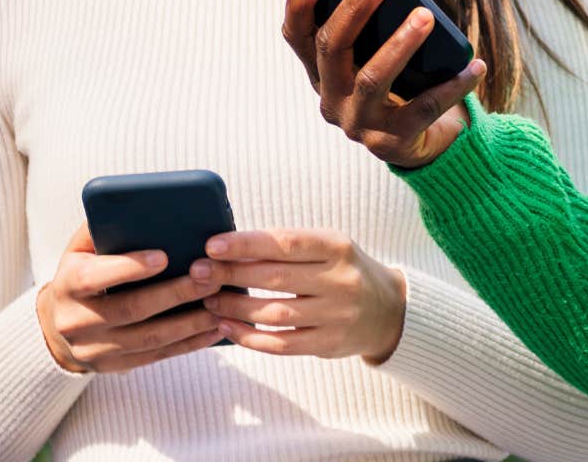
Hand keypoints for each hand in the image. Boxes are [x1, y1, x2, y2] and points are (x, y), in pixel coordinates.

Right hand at [35, 223, 229, 373]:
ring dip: (190, 323)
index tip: (163, 256)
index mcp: (67, 285)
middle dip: (175, 293)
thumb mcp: (81, 249)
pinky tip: (214, 329)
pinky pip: (157, 356)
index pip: (94, 277)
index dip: (129, 268)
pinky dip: (189, 343)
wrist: (56, 325)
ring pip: (149, 337)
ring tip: (220, 304)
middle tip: (210, 277)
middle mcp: (77, 321)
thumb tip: (137, 204)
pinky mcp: (114, 366)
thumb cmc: (82, 273)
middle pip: (131, 309)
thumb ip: (103, 228)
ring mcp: (95, 349)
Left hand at [194, 229, 408, 362]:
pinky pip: (282, 344)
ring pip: (275, 314)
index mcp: (337, 247)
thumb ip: (288, 247)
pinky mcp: (329, 344)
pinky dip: (250, 337)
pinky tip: (227, 327)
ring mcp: (336, 316)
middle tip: (199, 272)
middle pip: (276, 278)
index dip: (247, 244)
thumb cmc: (345, 271)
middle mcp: (340, 281)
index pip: (286, 243)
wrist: (388, 311)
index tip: (213, 245)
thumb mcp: (329, 247)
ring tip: (209, 299)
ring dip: (236, 307)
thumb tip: (230, 248)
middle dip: (231, 274)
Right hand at [282, 0, 484, 168]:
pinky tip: (475, 65)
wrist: (425, 142)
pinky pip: (424, 109)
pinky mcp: (392, 143)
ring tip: (426, 15)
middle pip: (331, 49)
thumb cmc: (403, 83)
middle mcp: (331, 99)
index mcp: (321, 71)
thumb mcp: (381, 54)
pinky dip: (452, 85)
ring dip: (400, 43)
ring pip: (372, 78)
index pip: (296, 35)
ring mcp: (359, 123)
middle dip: (354, 9)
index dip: (301, 3)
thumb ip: (374, 25)